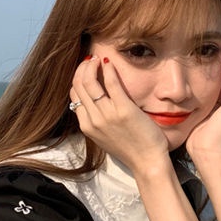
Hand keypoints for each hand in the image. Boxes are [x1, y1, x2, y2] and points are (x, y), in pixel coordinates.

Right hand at [69, 56, 170, 173]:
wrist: (147, 161)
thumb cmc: (129, 149)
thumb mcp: (104, 137)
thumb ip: (96, 121)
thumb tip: (91, 102)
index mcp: (87, 126)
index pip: (74, 95)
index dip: (77, 79)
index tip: (86, 71)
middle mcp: (94, 120)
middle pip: (78, 85)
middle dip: (82, 68)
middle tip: (91, 60)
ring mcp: (107, 115)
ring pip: (89, 82)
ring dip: (92, 66)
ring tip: (98, 59)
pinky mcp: (124, 110)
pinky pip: (111, 83)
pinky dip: (109, 69)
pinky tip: (110, 63)